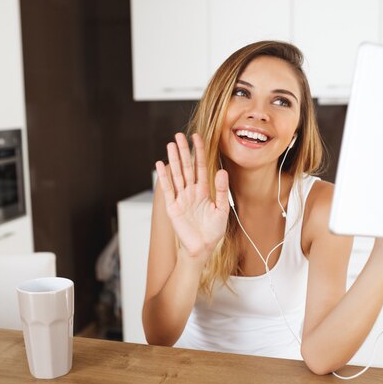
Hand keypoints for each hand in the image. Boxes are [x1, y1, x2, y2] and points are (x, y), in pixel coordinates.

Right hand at [155, 133, 229, 260]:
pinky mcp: (172, 207)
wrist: (202, 248)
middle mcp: (191, 191)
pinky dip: (164, 177)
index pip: (200, 167)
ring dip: (173, 160)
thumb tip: (221, 171)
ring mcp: (181, 198)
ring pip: (177, 175)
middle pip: (186, 167)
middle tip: (179, 135)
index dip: (199, 152)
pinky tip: (160, 164)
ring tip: (170, 145)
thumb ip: (221, 190)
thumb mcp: (222, 210)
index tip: (197, 138)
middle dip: (183, 151)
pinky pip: (167, 189)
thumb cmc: (213, 231)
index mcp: (204, 191)